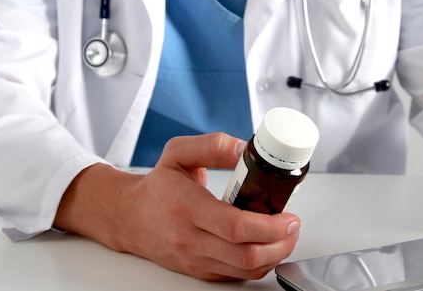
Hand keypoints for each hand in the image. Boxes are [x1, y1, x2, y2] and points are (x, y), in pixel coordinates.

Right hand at [54, 133, 300, 280]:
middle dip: (281, 244)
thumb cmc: (157, 186)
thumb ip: (213, 146)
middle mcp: (190, 239)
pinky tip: (266, 246)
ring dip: (274, 256)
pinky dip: (258, 264)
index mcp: (187, 208)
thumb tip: (245, 149)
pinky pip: (236, 276)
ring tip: (284, 236)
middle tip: (293, 226)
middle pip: (246, 255)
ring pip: (245, 270)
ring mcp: (195, 260)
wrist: (130, 216)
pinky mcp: (199, 271)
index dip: (269, 226)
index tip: (289, 217)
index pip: (235, 227)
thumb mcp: (179, 152)